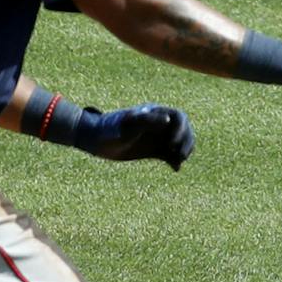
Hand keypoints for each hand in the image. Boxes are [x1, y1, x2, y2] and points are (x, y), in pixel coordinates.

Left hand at [72, 104, 194, 170]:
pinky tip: (175, 168)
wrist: (95, 140)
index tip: (171, 143)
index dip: (181, 130)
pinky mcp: (153, 150)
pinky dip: (175, 161)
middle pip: (183, 130)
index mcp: (154, 113)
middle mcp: (158, 124)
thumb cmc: (109, 129)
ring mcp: (156, 137)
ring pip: (179, 142)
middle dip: (186, 141)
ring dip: (183, 151)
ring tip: (179, 161)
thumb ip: (146, 121)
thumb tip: (168, 119)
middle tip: (180, 155)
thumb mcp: (127, 125)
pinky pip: (170, 154)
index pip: (178, 117)